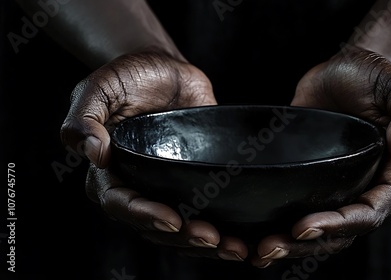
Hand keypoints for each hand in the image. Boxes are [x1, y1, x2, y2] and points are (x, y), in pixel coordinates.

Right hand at [60, 47, 247, 261]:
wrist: (164, 67)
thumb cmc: (126, 77)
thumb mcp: (97, 89)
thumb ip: (84, 118)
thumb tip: (93, 152)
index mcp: (109, 172)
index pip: (121, 204)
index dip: (145, 216)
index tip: (173, 219)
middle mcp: (138, 186)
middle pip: (155, 226)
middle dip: (183, 237)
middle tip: (212, 238)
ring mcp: (168, 186)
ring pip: (182, 228)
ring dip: (205, 243)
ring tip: (233, 248)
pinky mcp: (194, 181)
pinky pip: (205, 210)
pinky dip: (222, 226)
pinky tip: (242, 236)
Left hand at [251, 45, 390, 266]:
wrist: (345, 69)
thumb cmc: (375, 75)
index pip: (370, 212)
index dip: (338, 224)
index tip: (302, 227)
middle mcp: (370, 189)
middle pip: (342, 232)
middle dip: (307, 244)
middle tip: (268, 248)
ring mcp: (342, 188)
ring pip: (322, 231)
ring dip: (292, 245)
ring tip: (258, 251)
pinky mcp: (318, 182)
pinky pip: (303, 211)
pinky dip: (282, 227)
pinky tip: (255, 236)